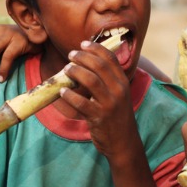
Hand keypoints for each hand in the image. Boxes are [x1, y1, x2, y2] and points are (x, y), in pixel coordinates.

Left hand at [59, 40, 139, 162]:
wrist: (123, 142)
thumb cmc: (117, 116)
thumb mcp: (118, 95)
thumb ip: (107, 80)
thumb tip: (85, 64)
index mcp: (123, 82)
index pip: (110, 58)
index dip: (96, 48)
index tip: (83, 44)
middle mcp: (119, 90)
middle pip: (99, 66)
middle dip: (82, 57)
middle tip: (71, 55)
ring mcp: (109, 104)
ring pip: (90, 80)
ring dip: (75, 72)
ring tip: (66, 69)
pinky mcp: (99, 117)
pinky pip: (81, 103)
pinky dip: (70, 96)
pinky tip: (62, 91)